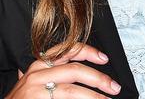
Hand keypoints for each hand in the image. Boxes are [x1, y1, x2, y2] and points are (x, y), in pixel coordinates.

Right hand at [6, 42, 120, 97]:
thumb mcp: (31, 82)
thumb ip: (48, 72)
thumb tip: (76, 67)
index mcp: (38, 65)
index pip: (66, 50)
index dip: (88, 52)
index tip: (104, 58)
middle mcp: (37, 75)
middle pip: (74, 70)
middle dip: (99, 78)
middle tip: (114, 87)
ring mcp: (36, 92)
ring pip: (72, 91)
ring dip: (93, 96)